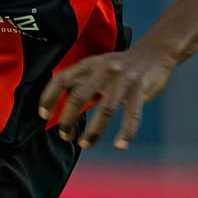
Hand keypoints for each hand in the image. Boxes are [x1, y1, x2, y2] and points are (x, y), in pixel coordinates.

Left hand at [37, 42, 176, 149]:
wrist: (154, 53)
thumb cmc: (120, 66)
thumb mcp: (97, 69)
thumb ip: (81, 84)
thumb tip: (61, 108)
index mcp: (89, 65)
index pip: (62, 78)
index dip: (49, 96)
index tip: (43, 115)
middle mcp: (103, 70)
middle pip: (79, 96)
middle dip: (68, 119)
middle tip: (65, 135)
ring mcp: (123, 80)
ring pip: (105, 109)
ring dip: (93, 131)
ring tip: (85, 143)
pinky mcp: (141, 89)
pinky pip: (133, 114)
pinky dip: (127, 132)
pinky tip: (120, 145)